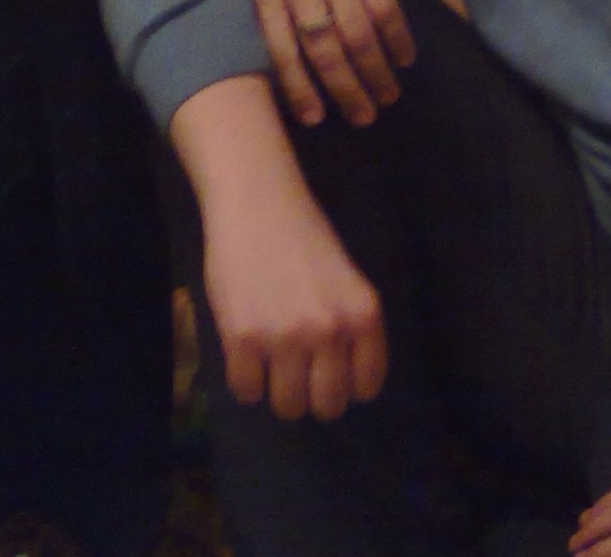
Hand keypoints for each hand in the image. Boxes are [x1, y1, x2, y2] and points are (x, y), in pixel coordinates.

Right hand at [173, 77, 389, 420]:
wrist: (258, 204)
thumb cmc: (304, 240)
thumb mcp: (347, 282)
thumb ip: (351, 329)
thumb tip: (344, 384)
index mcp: (364, 316)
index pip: (367, 386)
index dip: (347, 387)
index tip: (330, 376)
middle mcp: (331, 331)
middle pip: (327, 406)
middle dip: (312, 398)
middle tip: (297, 378)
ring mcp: (286, 337)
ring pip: (287, 406)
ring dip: (277, 394)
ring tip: (270, 369)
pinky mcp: (243, 338)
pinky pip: (247, 392)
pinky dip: (245, 383)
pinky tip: (246, 359)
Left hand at [248, 0, 413, 125]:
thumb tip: (296, 49)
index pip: (283, 50)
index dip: (300, 88)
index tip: (315, 118)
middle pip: (326, 50)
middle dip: (345, 89)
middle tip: (364, 118)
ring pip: (359, 34)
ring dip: (376, 71)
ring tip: (388, 97)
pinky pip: (385, 6)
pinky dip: (397, 36)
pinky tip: (404, 57)